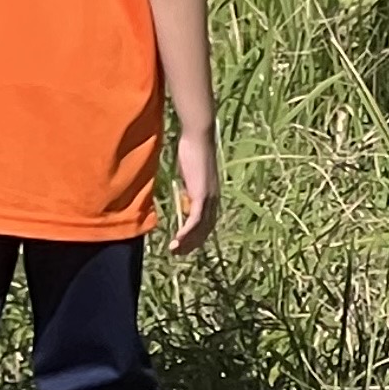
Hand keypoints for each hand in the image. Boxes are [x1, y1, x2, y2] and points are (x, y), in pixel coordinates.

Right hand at [169, 122, 221, 256]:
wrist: (198, 137)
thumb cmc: (192, 150)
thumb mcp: (189, 174)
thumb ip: (188, 187)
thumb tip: (183, 196)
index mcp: (212, 195)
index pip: (207, 223)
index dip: (196, 236)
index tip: (184, 243)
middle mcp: (214, 200)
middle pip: (206, 230)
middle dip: (192, 244)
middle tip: (178, 252)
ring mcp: (209, 198)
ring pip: (200, 229)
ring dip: (187, 242)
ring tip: (175, 250)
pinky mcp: (202, 195)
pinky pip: (195, 220)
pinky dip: (187, 232)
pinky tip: (177, 240)